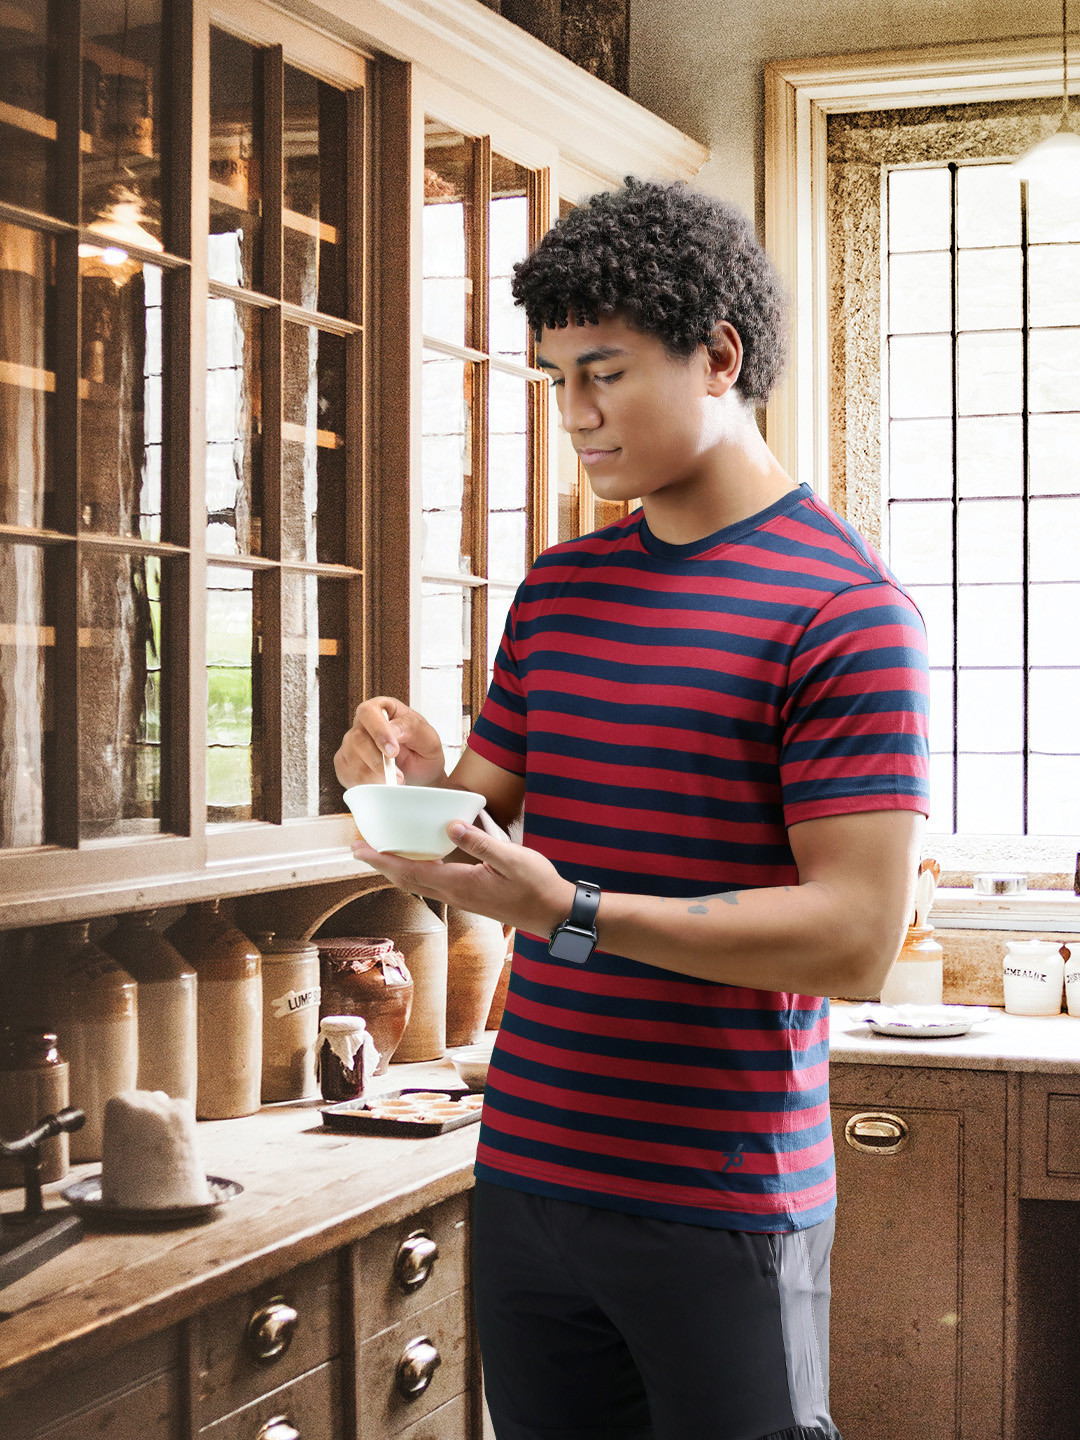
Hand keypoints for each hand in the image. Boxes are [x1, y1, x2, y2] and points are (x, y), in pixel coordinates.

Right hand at [334, 696, 445, 788]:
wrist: (421, 774)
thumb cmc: (423, 751)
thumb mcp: (428, 737)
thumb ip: (411, 729)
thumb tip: (392, 729)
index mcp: (382, 708)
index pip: (369, 712)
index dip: (378, 731)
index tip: (393, 751)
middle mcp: (363, 724)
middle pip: (356, 738)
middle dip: (377, 761)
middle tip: (397, 775)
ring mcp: (351, 744)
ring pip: (352, 759)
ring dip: (374, 775)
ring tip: (395, 781)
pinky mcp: (346, 763)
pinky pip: (348, 774)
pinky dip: (366, 783)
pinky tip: (382, 783)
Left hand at [351, 821, 575, 941]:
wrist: (555, 915)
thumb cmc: (537, 886)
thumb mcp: (512, 859)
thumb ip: (481, 841)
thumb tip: (451, 825)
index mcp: (460, 885)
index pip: (410, 871)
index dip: (382, 860)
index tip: (358, 849)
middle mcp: (455, 895)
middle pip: (407, 881)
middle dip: (381, 864)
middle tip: (358, 849)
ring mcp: (463, 899)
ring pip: (419, 884)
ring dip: (397, 869)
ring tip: (382, 854)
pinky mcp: (471, 898)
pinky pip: (434, 884)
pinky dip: (418, 872)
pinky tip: (422, 861)